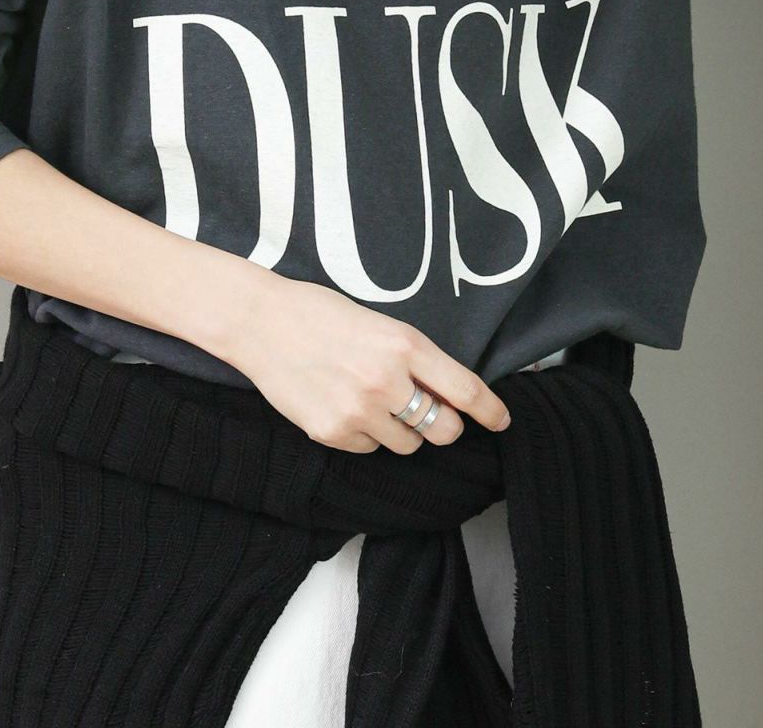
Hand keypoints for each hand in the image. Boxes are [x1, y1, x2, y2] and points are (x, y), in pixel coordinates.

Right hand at [225, 275, 512, 453]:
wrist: (261, 322)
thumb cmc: (321, 314)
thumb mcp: (380, 324)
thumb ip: (414, 358)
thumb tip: (446, 394)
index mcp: (404, 345)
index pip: (464, 390)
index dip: (490, 410)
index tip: (501, 420)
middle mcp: (387, 381)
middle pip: (444, 429)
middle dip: (445, 425)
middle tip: (430, 413)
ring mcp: (359, 411)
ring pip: (408, 444)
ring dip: (402, 430)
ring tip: (373, 400)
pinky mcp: (333, 433)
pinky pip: (370, 448)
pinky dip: (367, 434)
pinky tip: (345, 404)